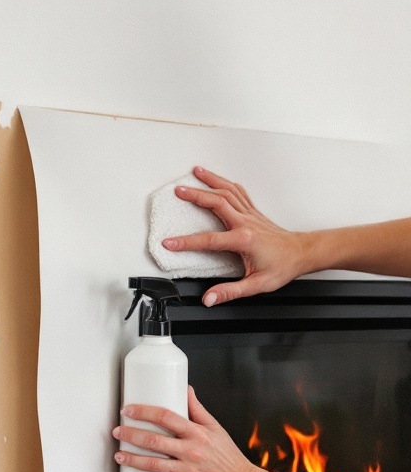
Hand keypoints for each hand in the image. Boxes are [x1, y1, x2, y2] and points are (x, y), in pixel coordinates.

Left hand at [113, 387, 256, 471]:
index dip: (143, 411)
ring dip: (132, 459)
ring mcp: (188, 471)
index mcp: (197, 433)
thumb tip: (186, 388)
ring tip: (118, 455)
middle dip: (131, 435)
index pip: (165, 416)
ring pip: (154, 464)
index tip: (128, 410)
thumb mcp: (216, 428)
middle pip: (154, 440)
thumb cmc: (228, 457)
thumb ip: (198, 409)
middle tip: (117, 431)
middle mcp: (191, 451)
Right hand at [164, 166, 308, 304]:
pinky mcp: (253, 212)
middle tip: (178, 191)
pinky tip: (217, 180)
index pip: (209, 240)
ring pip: (228, 191)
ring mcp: (250, 215)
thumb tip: (210, 298)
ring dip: (210, 180)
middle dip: (195, 195)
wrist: (301, 254)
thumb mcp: (256, 285)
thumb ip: (230, 292)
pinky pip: (238, 193)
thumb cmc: (283, 267)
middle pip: (217, 202)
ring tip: (195, 173)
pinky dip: (225, 183)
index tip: (170, 243)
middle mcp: (246, 223)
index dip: (186, 242)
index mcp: (244, 240)